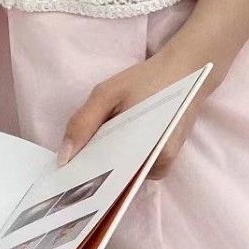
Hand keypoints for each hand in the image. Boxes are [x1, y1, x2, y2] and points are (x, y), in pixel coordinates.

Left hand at [57, 44, 228, 178]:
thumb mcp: (107, 93)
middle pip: (117, 177)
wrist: (184, 71)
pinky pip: (135, 167)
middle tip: (72, 158)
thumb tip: (65, 158)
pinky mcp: (164, 160)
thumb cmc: (145, 80)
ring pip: (125, 173)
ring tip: (90, 148)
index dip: (84, 175)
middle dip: (94, 169)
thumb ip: (83, 124)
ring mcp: (164, 164)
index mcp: (149, 151)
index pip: (108, 177)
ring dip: (107, 162)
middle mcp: (160, 165)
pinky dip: (120, 157)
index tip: (64, 173)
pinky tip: (110, 142)